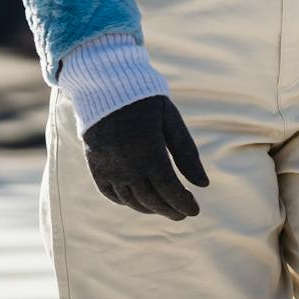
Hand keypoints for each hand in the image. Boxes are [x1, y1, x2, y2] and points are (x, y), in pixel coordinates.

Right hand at [80, 94, 209, 219]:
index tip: (195, 210)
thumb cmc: (144, 100)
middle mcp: (127, 165)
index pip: (170, 190)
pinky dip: (126, 201)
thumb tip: (204, 184)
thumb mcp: (171, 120)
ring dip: (149, 208)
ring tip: (163, 207)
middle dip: (170, 210)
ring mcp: (108, 167)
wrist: (104, 85)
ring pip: (131, 200)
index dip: (184, 204)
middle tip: (181, 213)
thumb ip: (187, 153)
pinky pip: (110, 193)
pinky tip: (138, 200)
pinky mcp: (94, 165)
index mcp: (150, 153)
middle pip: (152, 200)